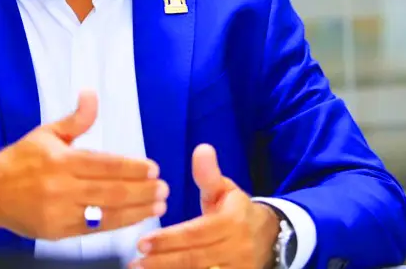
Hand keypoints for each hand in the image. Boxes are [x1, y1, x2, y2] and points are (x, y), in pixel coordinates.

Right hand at [0, 90, 167, 239]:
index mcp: (59, 159)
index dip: (131, 168)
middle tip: (164, 188)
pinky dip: (118, 224)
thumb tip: (92, 94)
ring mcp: (59, 212)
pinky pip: (94, 229)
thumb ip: (76, 119)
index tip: (153, 168)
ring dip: (136, 210)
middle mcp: (60, 187)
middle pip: (109, 190)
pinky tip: (136, 218)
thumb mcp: (47, 133)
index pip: (104, 164)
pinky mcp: (58, 231)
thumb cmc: (22, 159)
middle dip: (141, 191)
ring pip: (105, 212)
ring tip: (158, 205)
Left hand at [132, 144, 279, 268]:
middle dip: (164, 260)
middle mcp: (237, 248)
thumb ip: (209, 174)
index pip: (197, 233)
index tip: (142, 242)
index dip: (170, 239)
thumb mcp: (225, 189)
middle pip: (196, 257)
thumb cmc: (236, 210)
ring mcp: (239, 268)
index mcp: (233, 222)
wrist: (268, 236)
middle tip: (137, 261)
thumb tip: (201, 149)